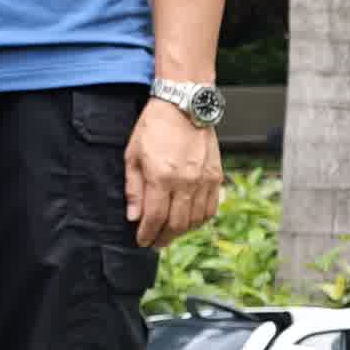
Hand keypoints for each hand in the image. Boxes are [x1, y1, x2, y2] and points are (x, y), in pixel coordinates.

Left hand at [125, 100, 223, 249]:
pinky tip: (189, 220)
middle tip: (155, 242)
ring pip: (195, 220)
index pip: (154, 218)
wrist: (185, 106)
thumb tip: (133, 216)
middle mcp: (185, 182)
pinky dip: (199, 220)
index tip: (142, 241)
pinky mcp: (216, 177)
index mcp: (161, 176)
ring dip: (182, 231)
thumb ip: (133, 188)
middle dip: (163, 238)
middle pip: (176, 224)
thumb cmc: (155, 127)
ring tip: (170, 232)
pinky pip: (210, 209)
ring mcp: (204, 181)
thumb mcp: (133, 155)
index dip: (147, 234)